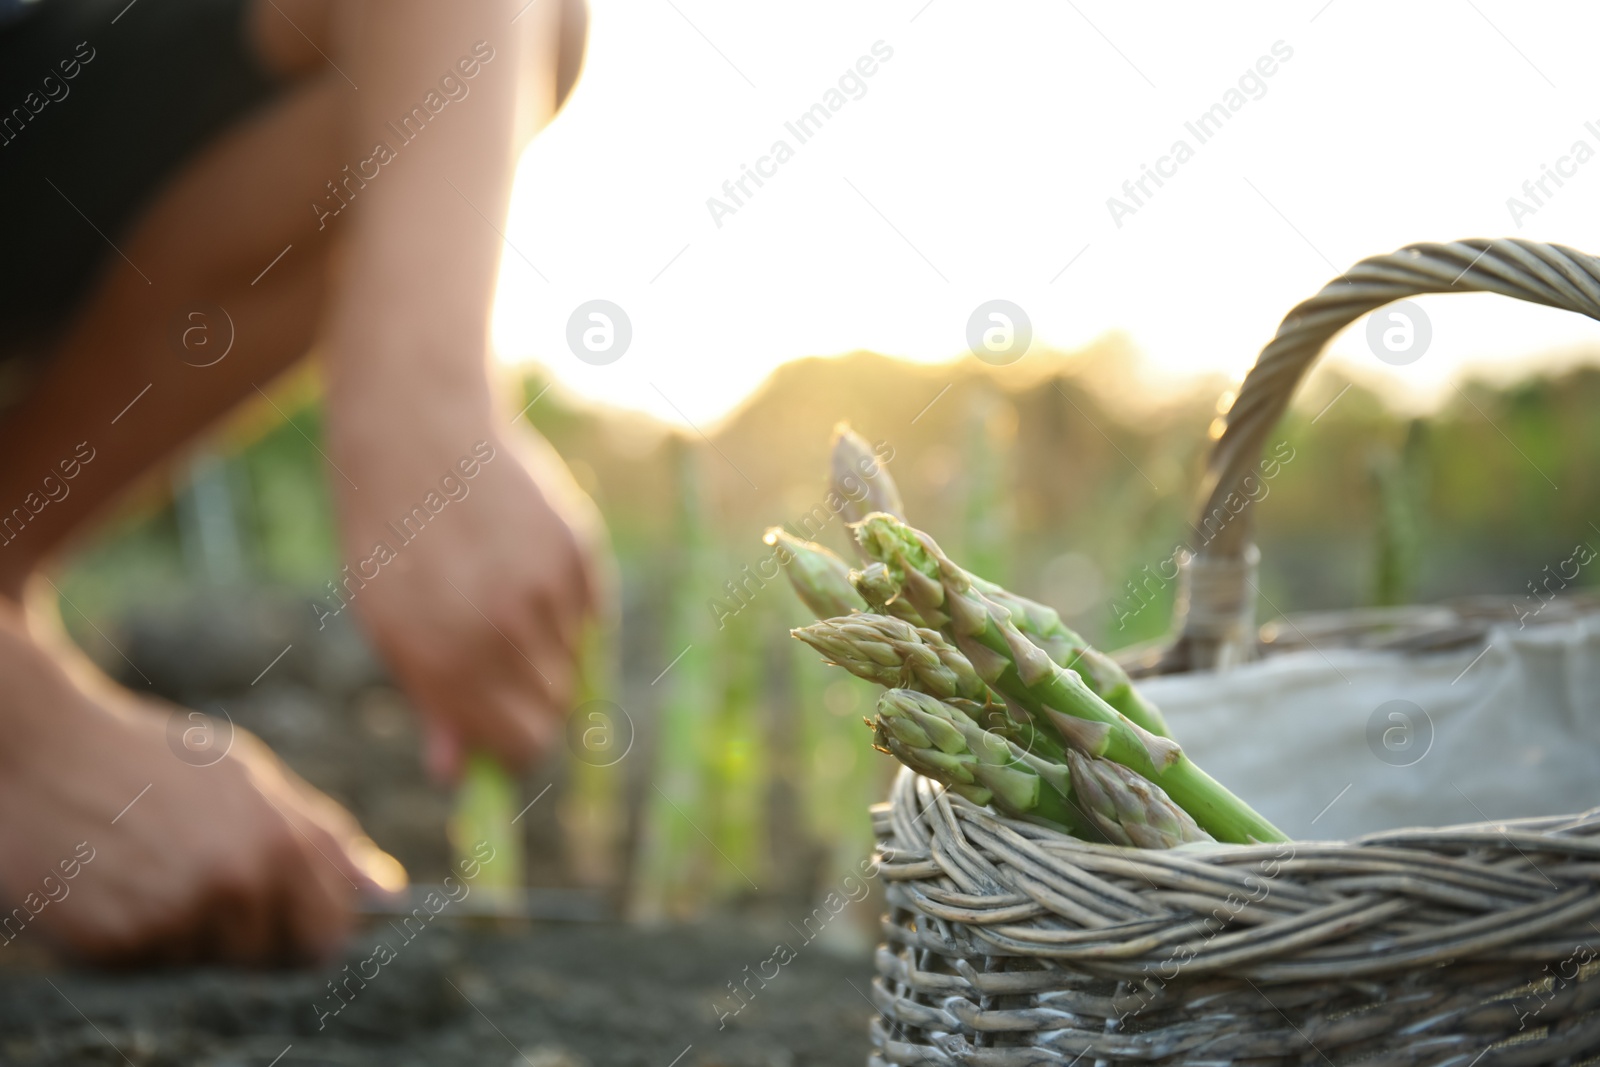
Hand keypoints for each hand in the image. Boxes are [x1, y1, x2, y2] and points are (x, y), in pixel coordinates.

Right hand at [0, 604, 404, 964]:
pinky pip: (154, 964)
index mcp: (280, 843)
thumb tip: (386, 890)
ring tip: (155, 870)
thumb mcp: (248, 779)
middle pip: (274, 958)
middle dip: (253, 932)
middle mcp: (237, 886)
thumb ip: (320, 837)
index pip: (331, 934)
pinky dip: (140, 937)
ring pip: (212, 962)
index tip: (291, 914)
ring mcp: (178, 919)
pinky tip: (118, 883)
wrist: (40, 749)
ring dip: (193, 934)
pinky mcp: (119, 943)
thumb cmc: (152, 760)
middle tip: (202, 875)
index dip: (314, 928)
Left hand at [333, 423, 602, 775]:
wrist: (421, 436)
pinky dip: (565, 608)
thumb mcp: (388, 626)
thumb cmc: (392, 539)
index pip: (520, 745)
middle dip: (530, 701)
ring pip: (573, 662)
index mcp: (444, 662)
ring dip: (545, 649)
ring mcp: (546, 591)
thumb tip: (456, 771)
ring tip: (500, 598)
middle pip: (555, 710)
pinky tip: (522, 567)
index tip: (504, 735)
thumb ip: (431, 700)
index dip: (515, 747)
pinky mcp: (579, 553)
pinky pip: (590, 615)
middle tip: (499, 665)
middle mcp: (501, 633)